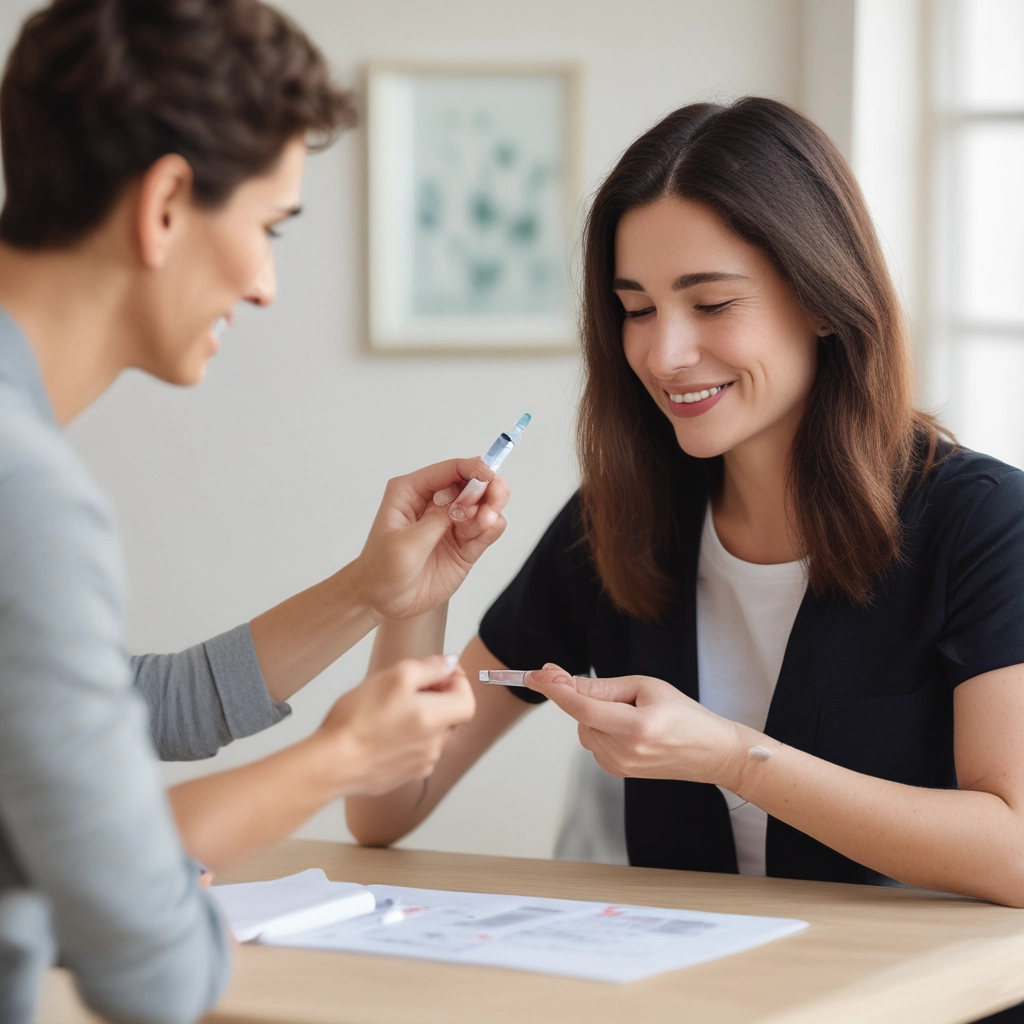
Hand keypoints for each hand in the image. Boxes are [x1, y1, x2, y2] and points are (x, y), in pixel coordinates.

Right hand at [319, 654, 475, 795]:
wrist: (333, 763)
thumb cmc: (360, 717)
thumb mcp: (395, 676)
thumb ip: (430, 668)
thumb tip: (451, 663)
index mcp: (437, 720)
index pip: (468, 699)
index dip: (457, 681)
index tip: (437, 672)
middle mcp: (435, 746)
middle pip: (452, 717)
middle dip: (439, 699)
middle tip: (411, 688)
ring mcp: (421, 765)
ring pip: (434, 735)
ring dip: (424, 719)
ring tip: (393, 710)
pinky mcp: (404, 776)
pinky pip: (418, 752)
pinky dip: (410, 739)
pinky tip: (385, 732)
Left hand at [352, 459, 509, 619]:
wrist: (383, 602)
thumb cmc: (382, 569)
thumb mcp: (406, 543)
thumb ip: (437, 520)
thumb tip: (466, 500)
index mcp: (412, 491)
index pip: (449, 470)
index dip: (473, 469)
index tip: (490, 478)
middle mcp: (435, 502)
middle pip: (472, 482)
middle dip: (487, 489)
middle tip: (491, 502)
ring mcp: (451, 523)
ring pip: (484, 504)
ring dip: (491, 509)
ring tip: (485, 521)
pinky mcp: (464, 544)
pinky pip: (487, 528)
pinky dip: (492, 527)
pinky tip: (485, 530)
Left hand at [525, 666, 746, 787]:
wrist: (711, 752)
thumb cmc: (684, 715)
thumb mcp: (647, 687)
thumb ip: (603, 688)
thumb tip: (565, 682)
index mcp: (635, 728)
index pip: (583, 709)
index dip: (556, 689)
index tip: (535, 674)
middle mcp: (623, 752)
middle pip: (581, 716)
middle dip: (587, 698)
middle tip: (621, 693)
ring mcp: (619, 767)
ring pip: (584, 729)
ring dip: (596, 714)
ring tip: (635, 714)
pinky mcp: (617, 772)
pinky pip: (593, 741)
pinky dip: (601, 728)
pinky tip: (630, 728)